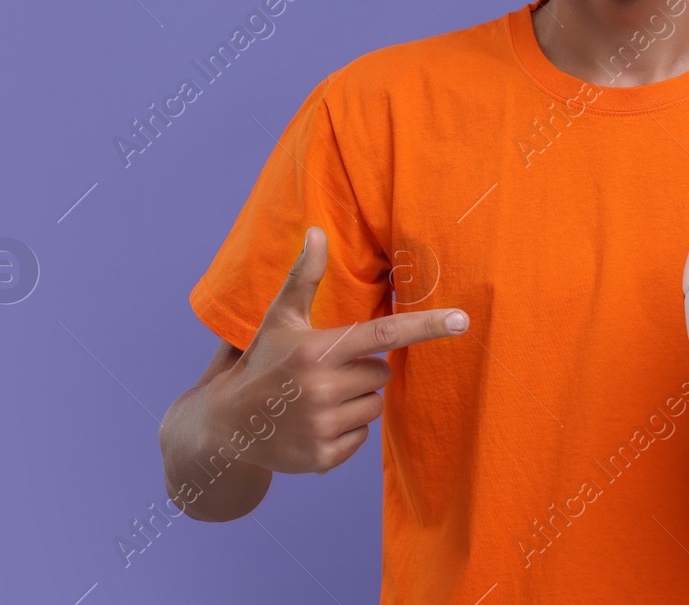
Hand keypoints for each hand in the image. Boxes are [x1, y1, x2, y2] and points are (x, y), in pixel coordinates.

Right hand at [212, 225, 468, 474]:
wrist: (226, 425)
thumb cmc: (263, 361)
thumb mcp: (281, 318)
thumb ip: (305, 276)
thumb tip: (317, 231)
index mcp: (316, 350)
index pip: (383, 334)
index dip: (426, 326)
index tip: (462, 320)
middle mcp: (320, 389)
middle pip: (382, 373)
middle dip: (363, 370)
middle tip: (327, 372)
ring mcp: (321, 426)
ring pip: (375, 406)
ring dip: (356, 401)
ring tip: (317, 399)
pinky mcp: (322, 457)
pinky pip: (363, 438)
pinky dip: (346, 431)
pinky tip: (315, 423)